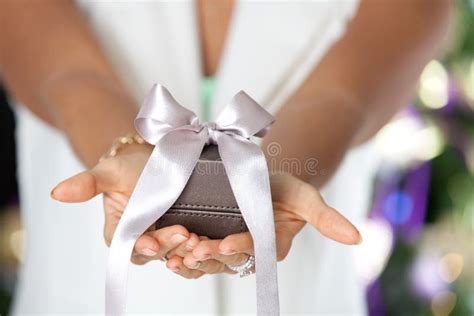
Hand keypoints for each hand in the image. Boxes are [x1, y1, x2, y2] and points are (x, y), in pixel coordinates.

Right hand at [50, 144, 190, 263]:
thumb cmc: (126, 168)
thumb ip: (86, 183)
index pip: (126, 244)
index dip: (138, 245)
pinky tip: (207, 241)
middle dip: (169, 245)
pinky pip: (188, 246)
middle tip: (185, 235)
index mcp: (119, 230)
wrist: (152, 160)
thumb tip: (56, 193)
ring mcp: (163, 237)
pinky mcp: (182, 233)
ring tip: (197, 239)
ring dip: (186, 249)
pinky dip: (197, 247)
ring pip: (173, 252)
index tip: (151, 243)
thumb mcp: (108, 171)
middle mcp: (140, 238)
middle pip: (154, 251)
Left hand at [165, 172, 361, 278]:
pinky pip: (193, 256)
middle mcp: (247, 252)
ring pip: (208, 262)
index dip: (243, 248)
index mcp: (271, 245)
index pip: (258, 251)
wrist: (256, 177)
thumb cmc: (283, 187)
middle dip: (212, 257)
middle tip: (196, 249)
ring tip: (177, 255)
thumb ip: (326, 218)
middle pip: (229, 261)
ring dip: (192, 261)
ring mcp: (224, 248)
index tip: (227, 243)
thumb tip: (359, 239)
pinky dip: (180, 256)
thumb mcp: (304, 196)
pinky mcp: (205, 241)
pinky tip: (167, 253)